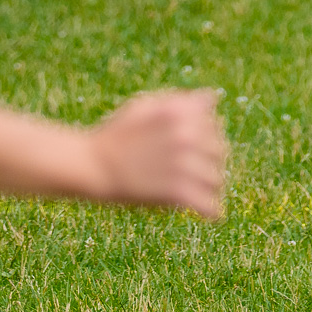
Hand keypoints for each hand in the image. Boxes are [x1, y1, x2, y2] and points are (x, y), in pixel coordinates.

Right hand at [87, 89, 227, 218]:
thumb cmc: (117, 135)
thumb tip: (213, 97)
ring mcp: (183, 163)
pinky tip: (209, 214)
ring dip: (209, 187)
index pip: (213, 124)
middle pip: (218, 151)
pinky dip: (211, 211)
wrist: (93, 165)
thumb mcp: (145, 107)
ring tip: (198, 192)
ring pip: (216, 179)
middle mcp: (185, 135)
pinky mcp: (177, 191)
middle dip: (209, 161)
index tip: (192, 147)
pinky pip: (208, 205)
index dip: (204, 135)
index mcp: (179, 112)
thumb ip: (181, 102)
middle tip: (193, 172)